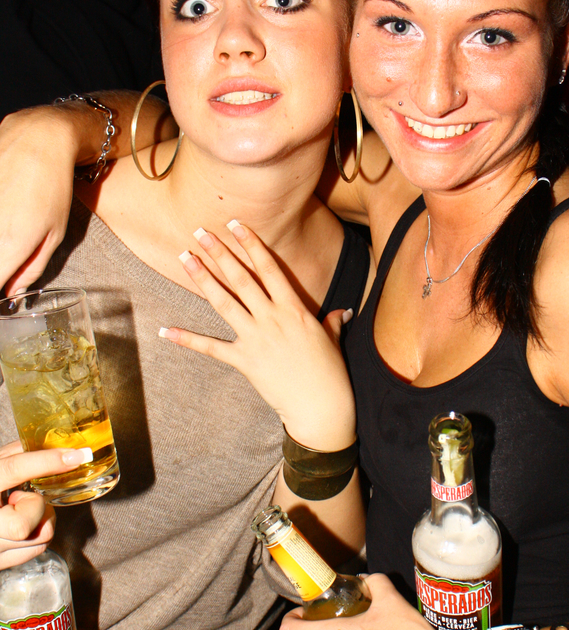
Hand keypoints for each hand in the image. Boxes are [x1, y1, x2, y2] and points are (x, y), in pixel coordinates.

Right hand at [0, 107, 81, 294]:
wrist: (38, 139)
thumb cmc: (53, 188)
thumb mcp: (53, 234)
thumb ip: (30, 268)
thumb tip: (13, 292)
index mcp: (10, 245)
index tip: (5, 293)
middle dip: (1, 265)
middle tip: (10, 259)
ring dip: (1, 244)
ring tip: (13, 225)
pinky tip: (7, 208)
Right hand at [0, 442, 91, 567]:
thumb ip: (8, 457)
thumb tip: (45, 446)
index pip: (11, 470)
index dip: (46, 461)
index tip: (76, 455)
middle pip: (23, 523)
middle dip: (34, 508)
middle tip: (21, 498)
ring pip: (37, 540)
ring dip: (40, 521)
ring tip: (16, 511)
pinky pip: (35, 551)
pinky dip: (37, 536)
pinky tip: (18, 527)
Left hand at [161, 222, 355, 450]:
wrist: (321, 406)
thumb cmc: (330, 373)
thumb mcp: (332, 341)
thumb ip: (332, 322)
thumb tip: (342, 312)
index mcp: (294, 309)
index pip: (270, 268)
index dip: (252, 244)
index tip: (236, 224)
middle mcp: (272, 318)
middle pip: (242, 279)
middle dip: (220, 253)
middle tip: (200, 231)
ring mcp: (256, 339)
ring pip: (224, 302)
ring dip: (202, 279)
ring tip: (185, 258)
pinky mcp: (244, 361)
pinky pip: (211, 348)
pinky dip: (187, 339)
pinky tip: (166, 330)